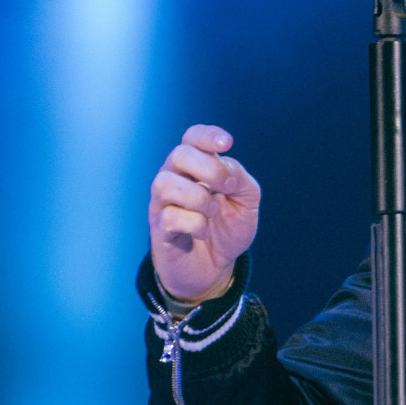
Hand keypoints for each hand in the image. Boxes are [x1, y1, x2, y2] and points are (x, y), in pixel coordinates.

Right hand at [148, 125, 260, 302]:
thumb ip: (241, 179)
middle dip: (209, 168)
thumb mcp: (246, 202)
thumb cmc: (227, 229)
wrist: (216, 268)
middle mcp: (175, 178)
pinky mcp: (159, 228)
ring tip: (212, 212)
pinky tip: (202, 231)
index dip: (207, 135)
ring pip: (165, 183)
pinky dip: (194, 224)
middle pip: (179, 154)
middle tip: (228, 188)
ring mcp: (163, 202)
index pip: (192, 138)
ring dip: (198, 198)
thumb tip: (225, 168)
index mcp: (196, 167)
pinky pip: (170, 217)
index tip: (227, 143)